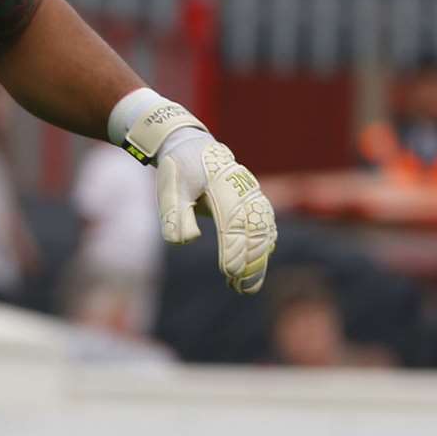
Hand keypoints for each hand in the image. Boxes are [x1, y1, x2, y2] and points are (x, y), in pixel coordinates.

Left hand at [154, 129, 276, 293]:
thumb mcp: (169, 189)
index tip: (229, 272)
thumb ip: (176, 214)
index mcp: (220, 181)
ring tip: (247, 286)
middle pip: (253, 228)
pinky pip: (267, 225)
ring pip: (264, 229)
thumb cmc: (179, 171)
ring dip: (259, 259)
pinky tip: (258, 268)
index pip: (232, 220)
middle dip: (250, 260)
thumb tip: (188, 240)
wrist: (193, 147)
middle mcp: (242, 187)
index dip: (233, 247)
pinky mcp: (256, 200)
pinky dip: (265, 247)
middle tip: (240, 287)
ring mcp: (253, 193)